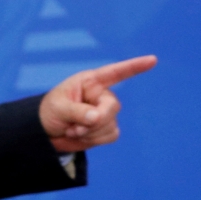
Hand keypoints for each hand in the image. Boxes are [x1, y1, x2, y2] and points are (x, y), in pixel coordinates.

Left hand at [38, 55, 156, 152]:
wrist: (47, 133)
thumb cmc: (50, 112)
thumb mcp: (58, 108)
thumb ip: (77, 111)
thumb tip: (97, 117)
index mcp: (90, 81)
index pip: (115, 73)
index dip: (134, 66)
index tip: (152, 60)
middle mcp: (101, 95)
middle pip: (112, 107)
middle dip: (95, 120)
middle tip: (75, 127)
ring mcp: (106, 112)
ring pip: (111, 124)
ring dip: (90, 132)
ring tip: (72, 129)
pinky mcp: (107, 128)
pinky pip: (111, 135)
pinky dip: (94, 139)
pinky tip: (81, 136)